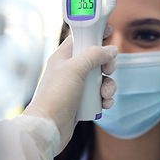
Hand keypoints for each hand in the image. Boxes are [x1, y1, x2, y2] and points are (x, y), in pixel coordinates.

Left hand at [22, 32, 116, 153]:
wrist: (48, 128)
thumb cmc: (55, 96)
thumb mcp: (74, 69)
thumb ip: (94, 55)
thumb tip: (111, 49)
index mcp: (64, 57)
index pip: (81, 38)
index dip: (95, 33)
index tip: (109, 32)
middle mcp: (70, 70)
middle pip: (96, 58)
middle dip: (107, 64)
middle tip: (108, 70)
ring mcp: (77, 86)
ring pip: (101, 78)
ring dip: (109, 85)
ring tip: (105, 94)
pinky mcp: (83, 101)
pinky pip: (100, 95)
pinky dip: (106, 98)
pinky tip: (104, 104)